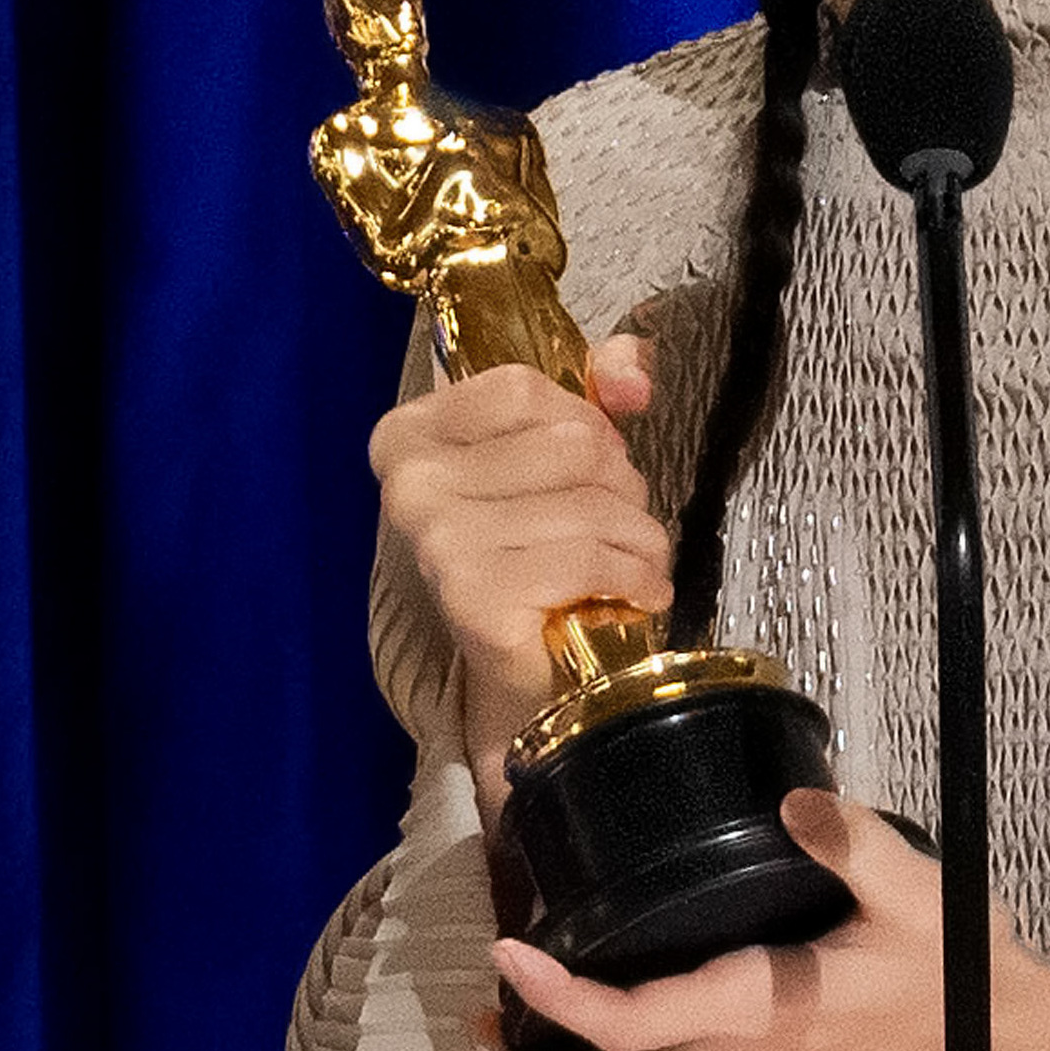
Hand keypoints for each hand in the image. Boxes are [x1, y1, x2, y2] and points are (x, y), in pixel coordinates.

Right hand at [369, 333, 664, 822]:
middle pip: (569, 442)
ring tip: (638, 561)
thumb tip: (632, 373)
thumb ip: (595, 389)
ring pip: (592, 503)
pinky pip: (589, 559)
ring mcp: (437, 541)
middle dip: (621, 482)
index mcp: (409, 436)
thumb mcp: (556, 455)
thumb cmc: (536, 556)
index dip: (583, 417)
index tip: (595, 459)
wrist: (523, 678)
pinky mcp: (475, 596)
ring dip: (640, 536)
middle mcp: (409, 484)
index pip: (521, 386)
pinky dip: (635, 577)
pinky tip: (638, 594)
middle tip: (618, 522)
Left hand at [476, 789, 1049, 1050]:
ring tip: (509, 1038)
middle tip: (479, 1019)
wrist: (991, 1035)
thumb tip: (789, 797)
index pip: (630, 1023)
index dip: (556, 997)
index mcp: (758, 1012)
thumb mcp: (911, 888)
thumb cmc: (950, 962)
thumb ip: (848, 839)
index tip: (508, 952)